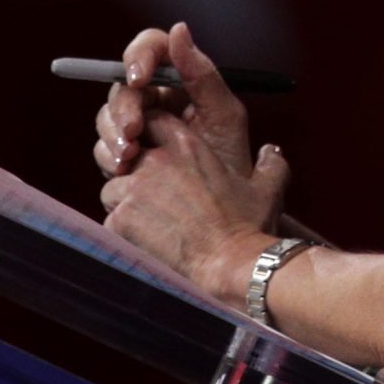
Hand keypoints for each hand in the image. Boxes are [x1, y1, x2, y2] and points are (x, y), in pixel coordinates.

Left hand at [92, 23, 289, 297]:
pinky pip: (111, 218)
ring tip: (151, 221)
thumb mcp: (266, 189)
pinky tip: (146, 239)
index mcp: (187, 145)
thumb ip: (270, 164)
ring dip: (126, 201)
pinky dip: (124, 228)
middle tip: (154, 194)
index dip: (152, 136)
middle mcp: (155, 161)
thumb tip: (272, 151)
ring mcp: (133, 190)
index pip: (153, 120)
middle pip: (127, 154)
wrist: (227, 264)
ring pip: (114, 187)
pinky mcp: (119, 219)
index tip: (158, 152)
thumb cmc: (246, 226)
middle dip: (135, 171)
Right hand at [93, 22, 248, 179]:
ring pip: (108, 116)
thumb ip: (203, 75)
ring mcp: (137, 129)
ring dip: (113, 133)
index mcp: (181, 84)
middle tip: (133, 131)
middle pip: (123, 85)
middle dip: (124, 107)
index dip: (138, 56)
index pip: (151, 50)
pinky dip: (109, 156)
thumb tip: (179, 28)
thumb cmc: (230, 164)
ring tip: (130, 157)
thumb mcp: (224, 117)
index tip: (138, 77)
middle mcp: (156, 101)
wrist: (220, 217)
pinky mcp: (125, 156)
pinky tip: (123, 169)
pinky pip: (104, 147)